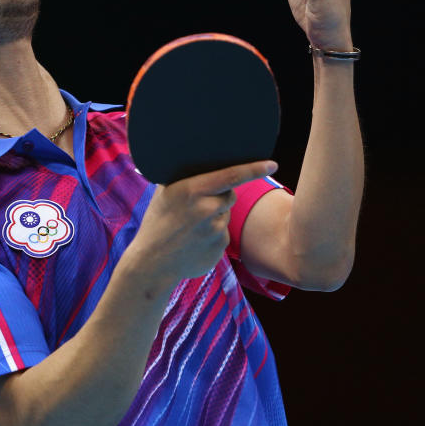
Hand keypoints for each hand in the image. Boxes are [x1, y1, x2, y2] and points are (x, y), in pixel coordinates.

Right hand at [124, 160, 278, 283]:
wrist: (152, 263)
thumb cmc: (157, 223)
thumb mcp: (165, 194)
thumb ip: (186, 179)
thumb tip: (202, 162)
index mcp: (192, 191)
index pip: (231, 176)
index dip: (254, 168)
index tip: (272, 164)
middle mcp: (206, 210)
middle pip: (230, 195)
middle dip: (220, 197)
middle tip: (198, 206)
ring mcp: (215, 231)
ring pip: (225, 215)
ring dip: (214, 217)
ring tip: (190, 227)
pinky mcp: (220, 248)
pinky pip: (223, 234)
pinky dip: (212, 235)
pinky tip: (194, 241)